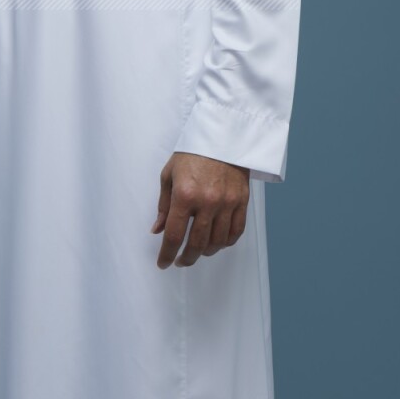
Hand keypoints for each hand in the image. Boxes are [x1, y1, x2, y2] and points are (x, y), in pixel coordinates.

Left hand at [151, 152, 249, 268]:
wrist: (222, 135)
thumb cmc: (192, 153)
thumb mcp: (169, 174)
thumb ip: (163, 205)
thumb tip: (157, 230)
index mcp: (185, 194)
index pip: (174, 234)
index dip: (167, 254)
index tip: (163, 263)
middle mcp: (207, 202)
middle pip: (196, 244)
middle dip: (186, 258)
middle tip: (180, 261)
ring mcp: (227, 203)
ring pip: (217, 242)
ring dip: (205, 253)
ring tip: (197, 252)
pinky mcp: (242, 201)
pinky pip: (236, 232)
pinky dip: (225, 243)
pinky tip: (216, 243)